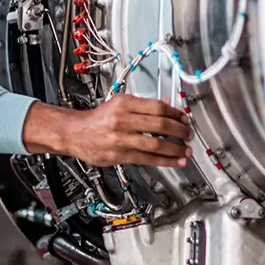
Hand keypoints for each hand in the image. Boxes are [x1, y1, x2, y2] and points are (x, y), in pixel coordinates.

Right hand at [22, 95, 192, 167]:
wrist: (75, 133)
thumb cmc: (98, 119)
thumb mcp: (119, 104)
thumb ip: (142, 107)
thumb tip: (167, 108)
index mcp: (124, 103)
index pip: (157, 107)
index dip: (175, 114)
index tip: (184, 118)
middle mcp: (123, 119)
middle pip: (159, 125)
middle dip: (179, 131)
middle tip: (188, 134)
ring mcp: (121, 138)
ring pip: (156, 144)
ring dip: (175, 148)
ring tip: (186, 150)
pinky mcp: (120, 155)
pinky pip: (147, 159)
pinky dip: (165, 161)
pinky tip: (174, 161)